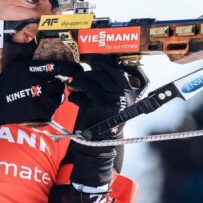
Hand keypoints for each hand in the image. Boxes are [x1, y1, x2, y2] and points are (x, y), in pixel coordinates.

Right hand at [0, 61, 81, 133]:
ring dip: (52, 102)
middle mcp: (35, 82)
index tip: (79, 70)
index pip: (57, 66)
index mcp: (30, 69)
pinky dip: (46, 113)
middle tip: (46, 91)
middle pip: (59, 87)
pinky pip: (50, 113)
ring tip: (39, 101)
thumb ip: (30, 55)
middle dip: (56, 89)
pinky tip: (36, 109)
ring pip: (56, 101)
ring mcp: (36, 98)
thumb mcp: (16, 65)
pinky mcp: (34, 111)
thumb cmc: (5, 83)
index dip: (72, 68)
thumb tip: (39, 38)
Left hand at [67, 56, 135, 189]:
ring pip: (95, 77)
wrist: (99, 143)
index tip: (96, 59)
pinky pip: (86, 87)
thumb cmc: (102, 121)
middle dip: (91, 69)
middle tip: (81, 71)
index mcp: (130, 93)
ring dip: (80, 79)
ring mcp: (115, 97)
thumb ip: (106, 87)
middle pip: (106, 70)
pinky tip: (72, 92)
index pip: (120, 70)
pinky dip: (76, 88)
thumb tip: (93, 69)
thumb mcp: (109, 103)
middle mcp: (126, 94)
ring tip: (73, 84)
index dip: (107, 62)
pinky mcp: (102, 103)